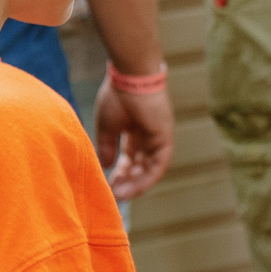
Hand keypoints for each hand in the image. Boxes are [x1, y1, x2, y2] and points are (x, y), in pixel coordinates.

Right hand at [94, 76, 173, 200]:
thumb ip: (106, 147)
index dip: (120, 173)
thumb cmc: (117, 95)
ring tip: (122, 195)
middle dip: (128, 181)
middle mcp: (149, 135)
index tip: (110, 185)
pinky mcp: (165, 137)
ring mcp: (159, 137)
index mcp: (135, 130)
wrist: (130, 76)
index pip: (130, 158)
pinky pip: (158, 164)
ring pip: (150, 167)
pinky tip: (133, 187)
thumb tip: (105, 166)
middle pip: (140, 165)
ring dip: (137, 183)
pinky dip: (147, 177)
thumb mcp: (107, 126)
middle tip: (116, 195)